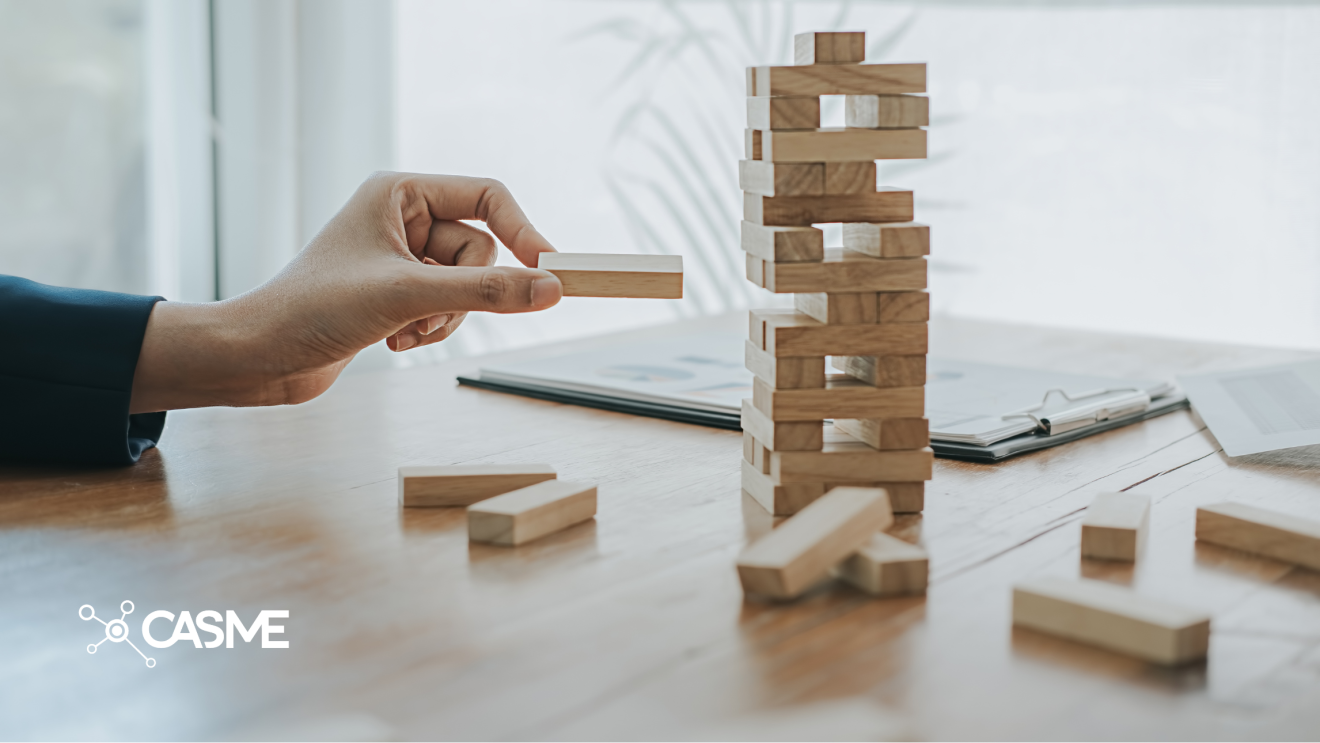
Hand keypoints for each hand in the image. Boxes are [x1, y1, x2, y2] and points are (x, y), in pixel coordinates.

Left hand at [129, 172, 562, 411]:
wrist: (260, 355)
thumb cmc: (314, 308)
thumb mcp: (408, 295)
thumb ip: (485, 291)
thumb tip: (551, 289)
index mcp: (400, 192)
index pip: (487, 197)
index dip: (523, 231)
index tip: (550, 271)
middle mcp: (403, 218)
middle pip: (481, 251)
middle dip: (460, 293)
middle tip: (422, 312)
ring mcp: (402, 257)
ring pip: (467, 286)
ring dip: (443, 317)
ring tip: (402, 330)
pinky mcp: (399, 293)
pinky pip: (448, 307)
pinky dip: (430, 329)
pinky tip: (394, 340)